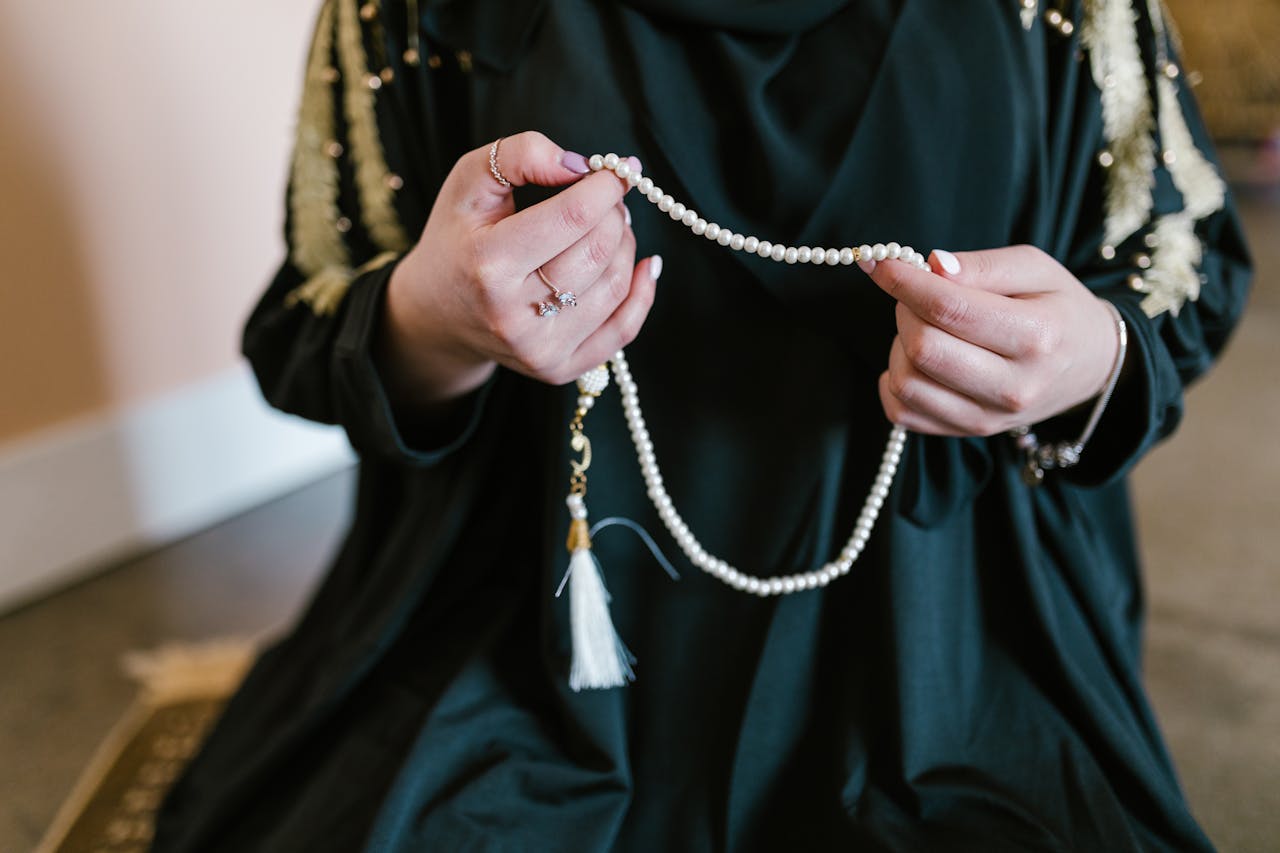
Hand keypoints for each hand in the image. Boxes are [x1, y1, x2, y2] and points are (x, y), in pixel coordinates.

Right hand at [379, 131, 660, 410]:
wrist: (437, 313)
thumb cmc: (458, 238)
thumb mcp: (469, 182)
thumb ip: (520, 155)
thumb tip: (580, 164)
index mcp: (488, 263)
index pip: (573, 217)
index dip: (605, 186)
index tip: (614, 170)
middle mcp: (513, 314)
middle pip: (598, 250)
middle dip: (614, 213)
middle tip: (606, 199)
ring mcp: (538, 348)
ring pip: (615, 284)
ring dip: (624, 245)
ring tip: (607, 227)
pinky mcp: (556, 369)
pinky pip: (623, 329)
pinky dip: (643, 291)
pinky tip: (644, 264)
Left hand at [867, 245, 1119, 436]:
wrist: (1089, 364)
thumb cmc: (1058, 307)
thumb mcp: (1035, 268)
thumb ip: (983, 264)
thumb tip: (932, 266)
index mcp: (1036, 336)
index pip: (951, 309)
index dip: (905, 282)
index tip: (881, 262)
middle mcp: (1013, 386)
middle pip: (923, 348)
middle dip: (904, 310)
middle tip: (915, 294)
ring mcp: (989, 417)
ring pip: (907, 383)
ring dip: (899, 345)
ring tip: (923, 327)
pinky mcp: (967, 432)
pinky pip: (903, 414)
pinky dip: (894, 383)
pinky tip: (913, 361)